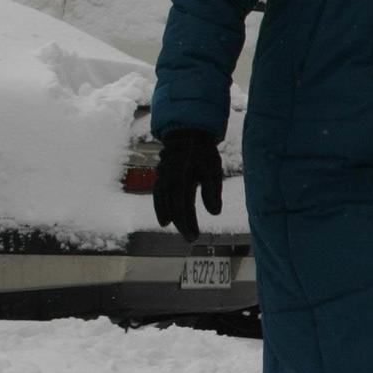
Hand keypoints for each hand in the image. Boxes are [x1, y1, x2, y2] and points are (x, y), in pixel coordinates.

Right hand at [151, 128, 223, 243]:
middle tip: (190, 239)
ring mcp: (162, 175)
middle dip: (181, 223)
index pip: (182, 205)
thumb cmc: (204, 152)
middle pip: (172, 206)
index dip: (187, 222)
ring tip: (169, 226)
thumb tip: (215, 213)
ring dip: (166, 214)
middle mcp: (168, 178)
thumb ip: (213, 191)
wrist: (189, 133)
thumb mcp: (213, 170)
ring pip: (161, 199)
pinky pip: (158, 192)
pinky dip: (159, 204)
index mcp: (181, 178)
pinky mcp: (161, 174)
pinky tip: (164, 215)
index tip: (194, 237)